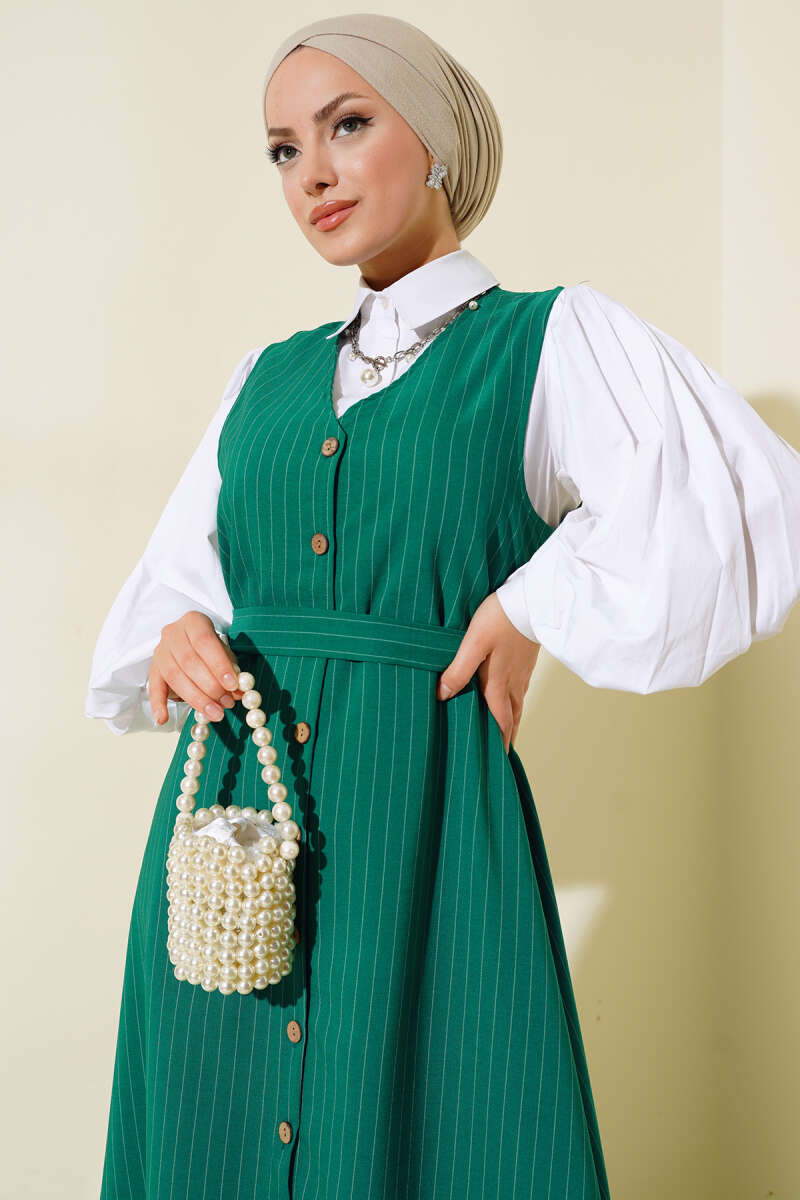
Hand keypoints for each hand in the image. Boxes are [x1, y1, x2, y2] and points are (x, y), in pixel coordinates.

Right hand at [148, 611, 243, 725]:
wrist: (189, 641)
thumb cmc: (211, 648)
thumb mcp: (225, 653)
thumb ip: (232, 669)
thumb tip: (240, 692)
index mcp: (193, 622)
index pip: (204, 642)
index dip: (218, 664)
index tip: (232, 685)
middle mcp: (172, 633)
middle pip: (189, 661)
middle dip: (210, 686)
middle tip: (226, 703)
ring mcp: (160, 651)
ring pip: (174, 676)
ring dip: (196, 698)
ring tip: (215, 714)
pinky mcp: (153, 669)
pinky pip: (153, 688)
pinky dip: (158, 705)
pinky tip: (163, 719)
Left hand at [436, 592, 540, 753]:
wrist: (534, 598)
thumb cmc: (501, 618)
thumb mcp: (474, 643)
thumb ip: (458, 670)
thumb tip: (442, 695)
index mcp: (500, 684)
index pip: (499, 723)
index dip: (497, 743)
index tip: (495, 763)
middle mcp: (514, 684)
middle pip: (511, 720)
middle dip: (505, 739)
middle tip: (499, 758)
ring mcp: (522, 674)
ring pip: (517, 707)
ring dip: (510, 724)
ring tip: (505, 736)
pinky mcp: (526, 662)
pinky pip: (520, 692)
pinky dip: (514, 706)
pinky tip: (509, 702)